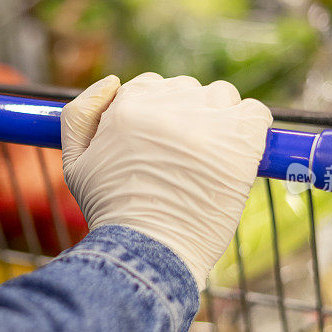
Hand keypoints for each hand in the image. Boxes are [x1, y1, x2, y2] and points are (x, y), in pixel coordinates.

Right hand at [61, 73, 271, 290]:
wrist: (149, 250)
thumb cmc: (111, 212)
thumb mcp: (75, 163)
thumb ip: (80, 115)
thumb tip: (112, 81)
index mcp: (129, 102)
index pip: (150, 86)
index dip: (155, 116)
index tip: (159, 145)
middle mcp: (169, 101)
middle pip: (186, 89)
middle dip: (186, 116)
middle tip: (183, 159)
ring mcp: (208, 117)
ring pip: (221, 97)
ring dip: (219, 119)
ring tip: (211, 158)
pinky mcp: (241, 137)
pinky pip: (256, 113)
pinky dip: (251, 128)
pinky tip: (238, 155)